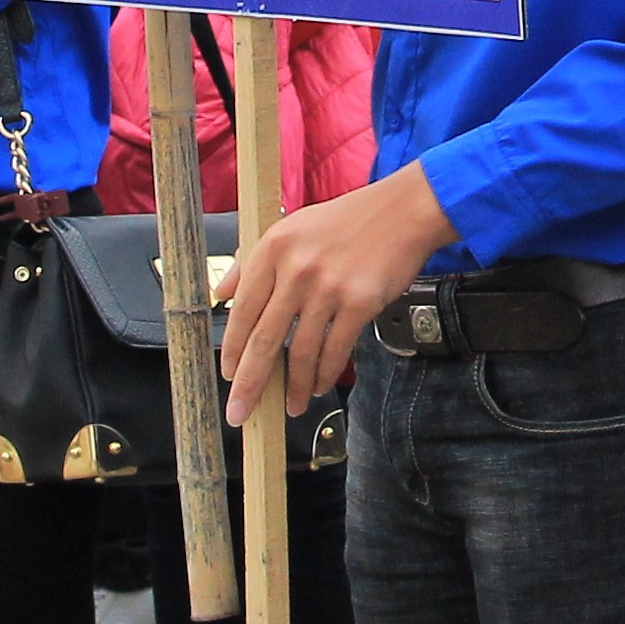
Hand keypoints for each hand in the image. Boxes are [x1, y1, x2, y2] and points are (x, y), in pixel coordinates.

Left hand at [219, 163, 457, 423]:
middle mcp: (297, 268)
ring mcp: (328, 287)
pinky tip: (319, 386)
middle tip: (240, 413)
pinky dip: (324, 374)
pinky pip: (335, 350)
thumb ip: (252, 261)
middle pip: (265, 339)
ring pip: (302, 352)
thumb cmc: (345, 221)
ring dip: (295, 387)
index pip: (243, 309)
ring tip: (292, 407)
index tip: (228, 375)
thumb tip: (222, 293)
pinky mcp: (359, 303)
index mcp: (273, 248)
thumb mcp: (290, 228)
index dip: (233, 348)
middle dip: (250, 383)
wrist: (402, 211)